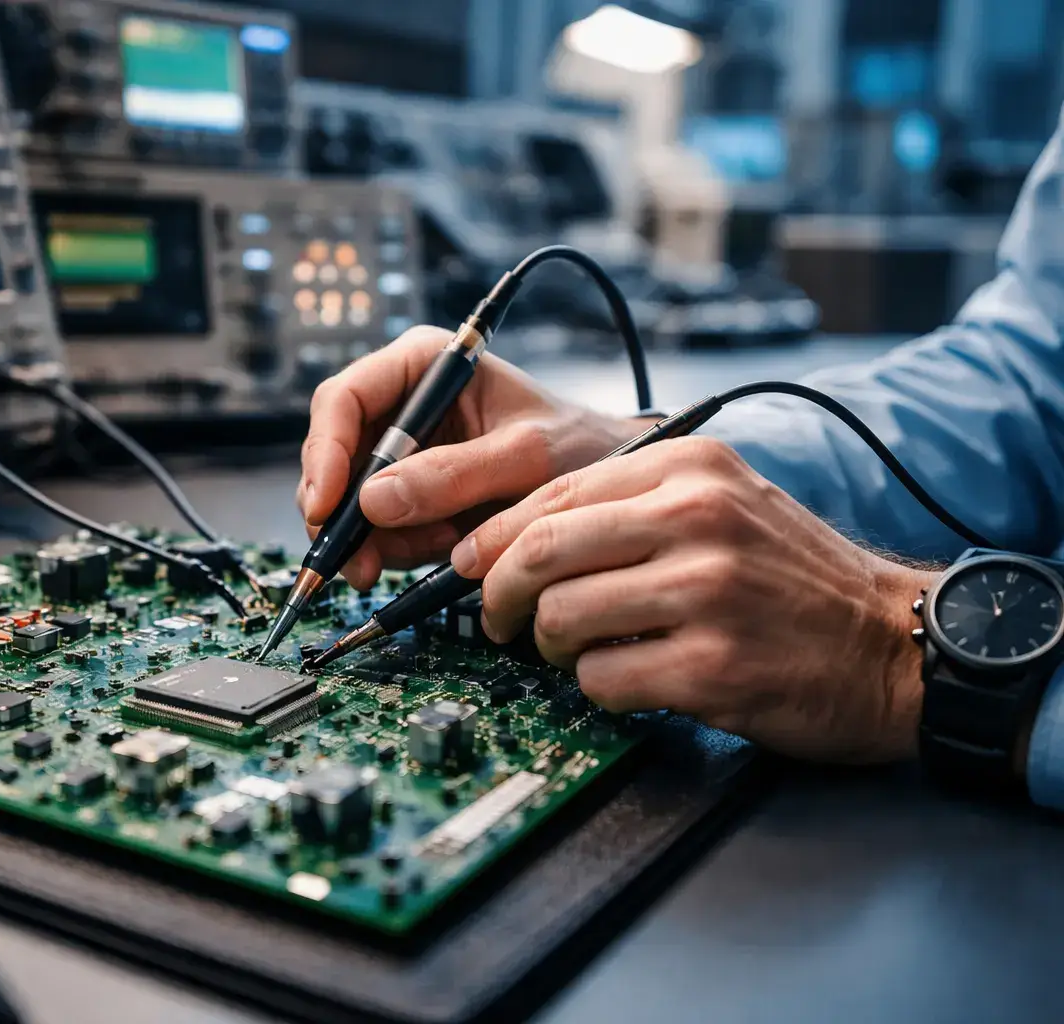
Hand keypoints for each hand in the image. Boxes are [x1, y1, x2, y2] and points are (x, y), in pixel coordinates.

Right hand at [296, 326, 650, 590]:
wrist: (607, 489)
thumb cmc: (577, 447)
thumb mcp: (525, 457)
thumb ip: (454, 475)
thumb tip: (373, 501)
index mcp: (423, 365)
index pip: (344, 399)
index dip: (325, 452)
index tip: (326, 505)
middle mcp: (402, 404)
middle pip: (335, 454)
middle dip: (340, 513)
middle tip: (355, 562)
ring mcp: (401, 453)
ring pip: (349, 500)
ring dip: (375, 538)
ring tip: (434, 549)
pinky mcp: (408, 495)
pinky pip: (377, 528)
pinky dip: (398, 549)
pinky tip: (440, 549)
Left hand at [453, 435, 932, 761]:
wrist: (893, 644)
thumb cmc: (791, 579)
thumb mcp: (720, 505)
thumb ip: (625, 507)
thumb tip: (506, 539)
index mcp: (691, 467)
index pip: (551, 493)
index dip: (493, 539)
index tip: (471, 567)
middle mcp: (698, 518)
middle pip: (540, 553)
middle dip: (496, 596)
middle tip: (497, 622)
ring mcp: (707, 593)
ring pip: (561, 619)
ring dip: (551, 648)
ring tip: (575, 653)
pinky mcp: (713, 666)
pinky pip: (602, 679)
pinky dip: (598, 688)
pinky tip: (630, 681)